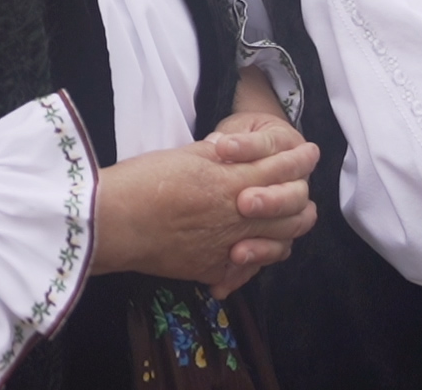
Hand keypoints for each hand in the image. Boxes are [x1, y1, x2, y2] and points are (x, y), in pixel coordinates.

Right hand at [91, 139, 318, 299]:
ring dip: (288, 228)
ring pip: (279, 241)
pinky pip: (249, 269)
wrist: (112, 224)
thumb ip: (217, 156)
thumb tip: (234, 153)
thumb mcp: (183, 156)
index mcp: (230, 182)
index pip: (280, 168)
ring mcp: (228, 247)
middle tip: (303, 185)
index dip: (298, 159)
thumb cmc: (141, 182)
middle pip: (292, 208)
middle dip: (302, 194)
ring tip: (288, 218)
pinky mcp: (212, 269)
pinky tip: (253, 249)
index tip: (309, 152)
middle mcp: (237, 217)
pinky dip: (256, 258)